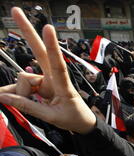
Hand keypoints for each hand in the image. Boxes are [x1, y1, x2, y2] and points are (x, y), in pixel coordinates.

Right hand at [0, 8, 95, 133]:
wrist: (82, 123)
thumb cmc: (73, 118)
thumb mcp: (51, 117)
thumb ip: (28, 107)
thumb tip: (2, 97)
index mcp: (63, 85)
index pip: (57, 63)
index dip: (52, 46)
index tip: (48, 28)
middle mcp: (54, 77)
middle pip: (39, 51)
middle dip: (28, 32)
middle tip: (15, 10)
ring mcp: (46, 79)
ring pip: (24, 80)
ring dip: (22, 94)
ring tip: (36, 105)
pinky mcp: (40, 84)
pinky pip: (21, 86)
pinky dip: (16, 94)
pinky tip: (7, 97)